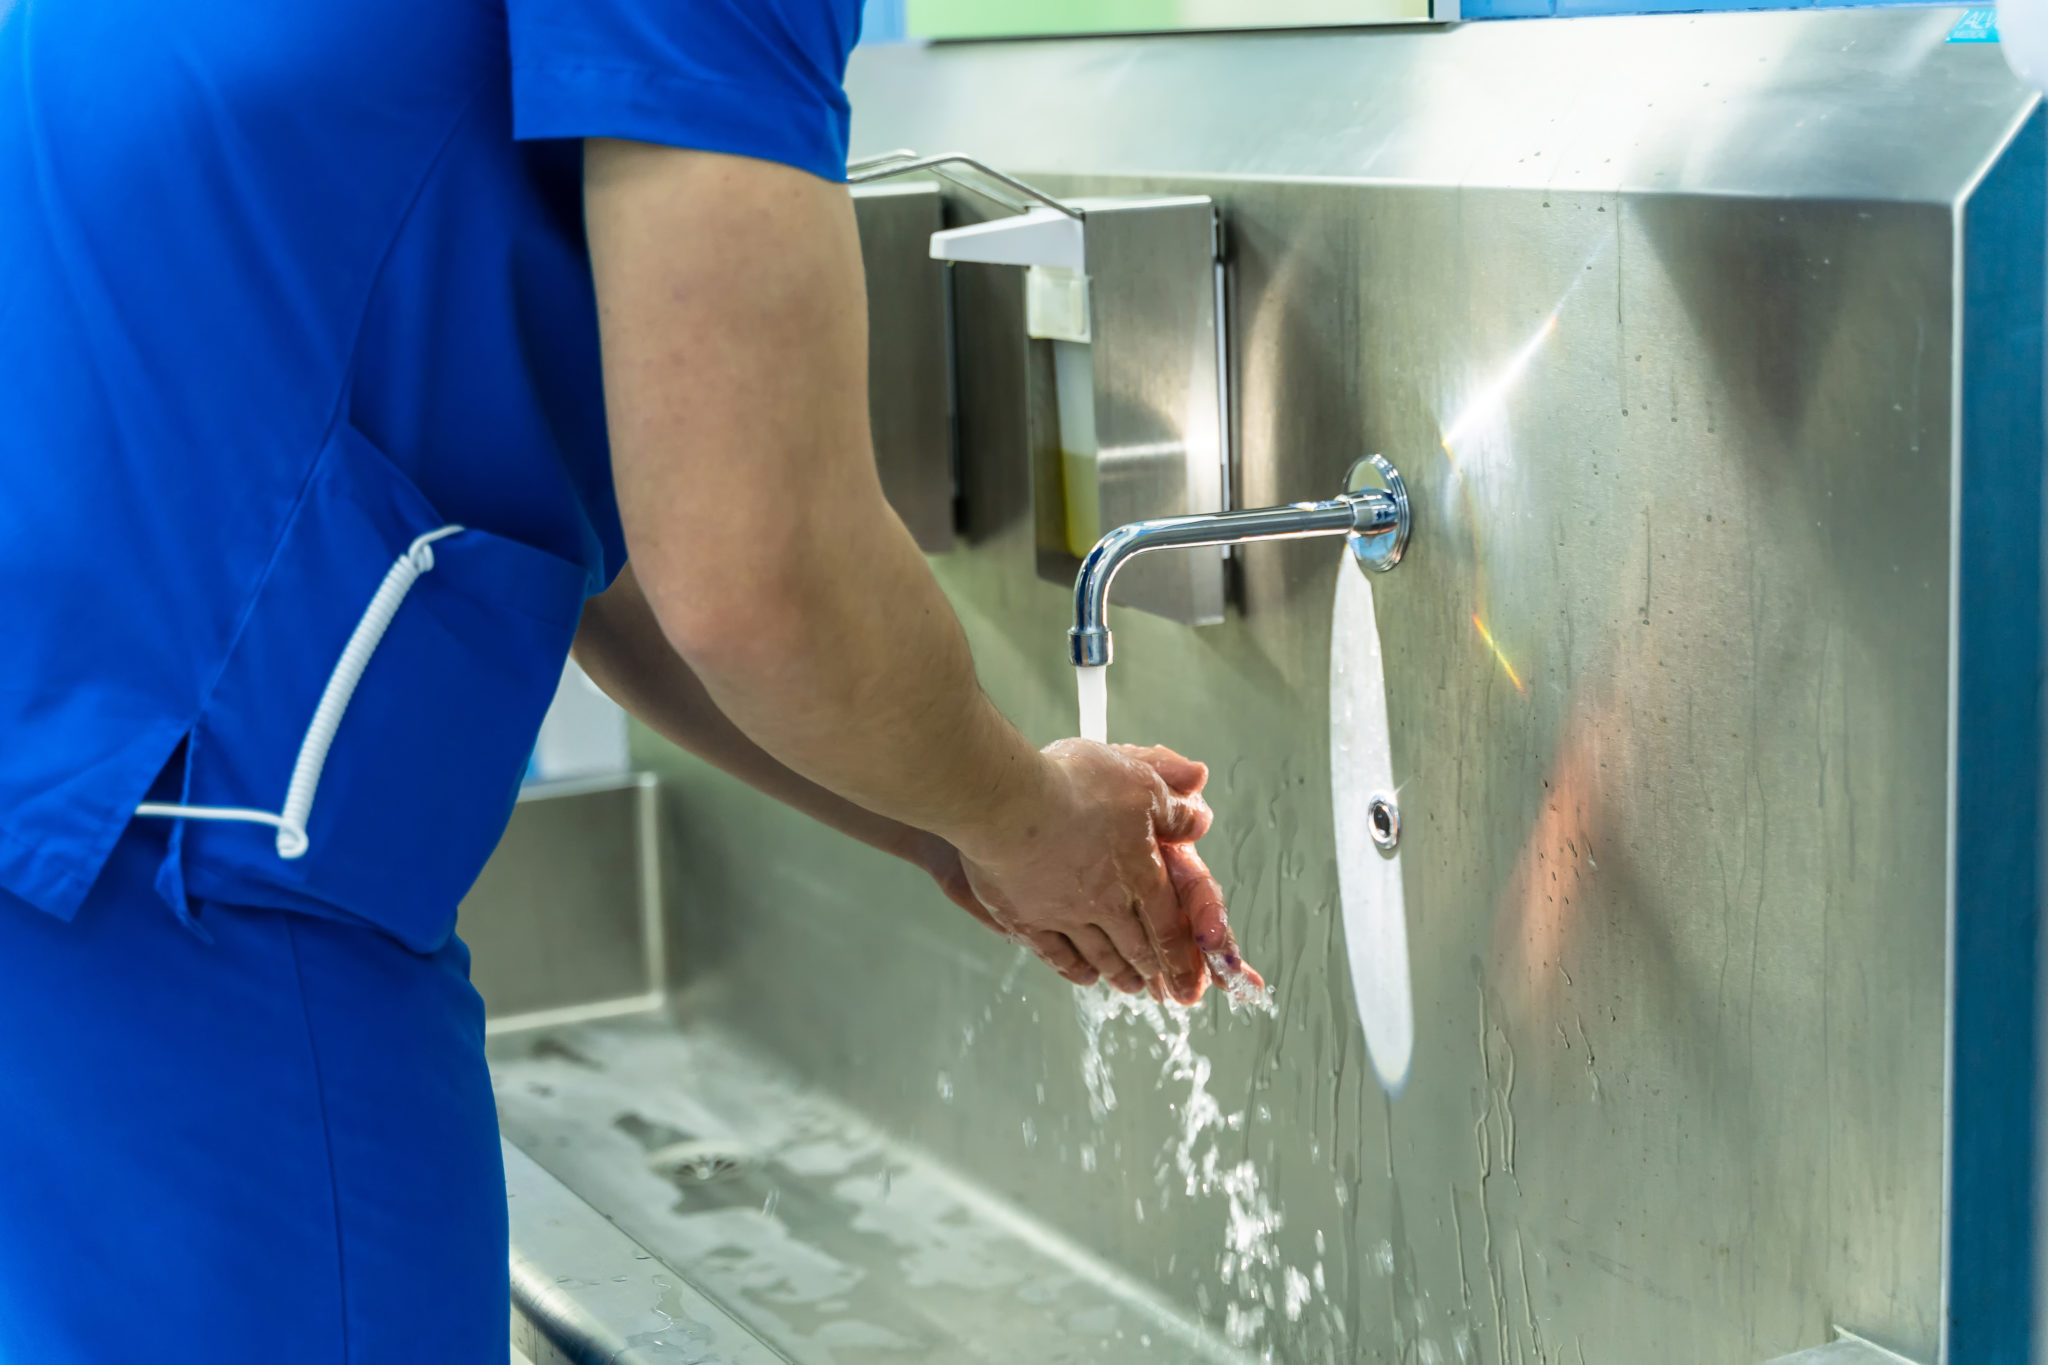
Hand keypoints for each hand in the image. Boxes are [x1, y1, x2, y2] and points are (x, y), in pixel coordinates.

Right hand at [952, 739, 1217, 1004]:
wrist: (1009, 805)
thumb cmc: (1075, 788)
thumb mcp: (1140, 782)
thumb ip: (1174, 807)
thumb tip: (1201, 821)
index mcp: (1139, 873)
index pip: (1168, 924)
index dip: (1181, 956)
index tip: (1189, 981)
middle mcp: (1106, 904)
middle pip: (1135, 946)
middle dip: (1151, 969)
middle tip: (1161, 988)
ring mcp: (1064, 915)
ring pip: (1098, 954)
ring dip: (1118, 973)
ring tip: (1129, 986)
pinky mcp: (1025, 918)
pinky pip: (1054, 953)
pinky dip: (1073, 968)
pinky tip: (1083, 975)